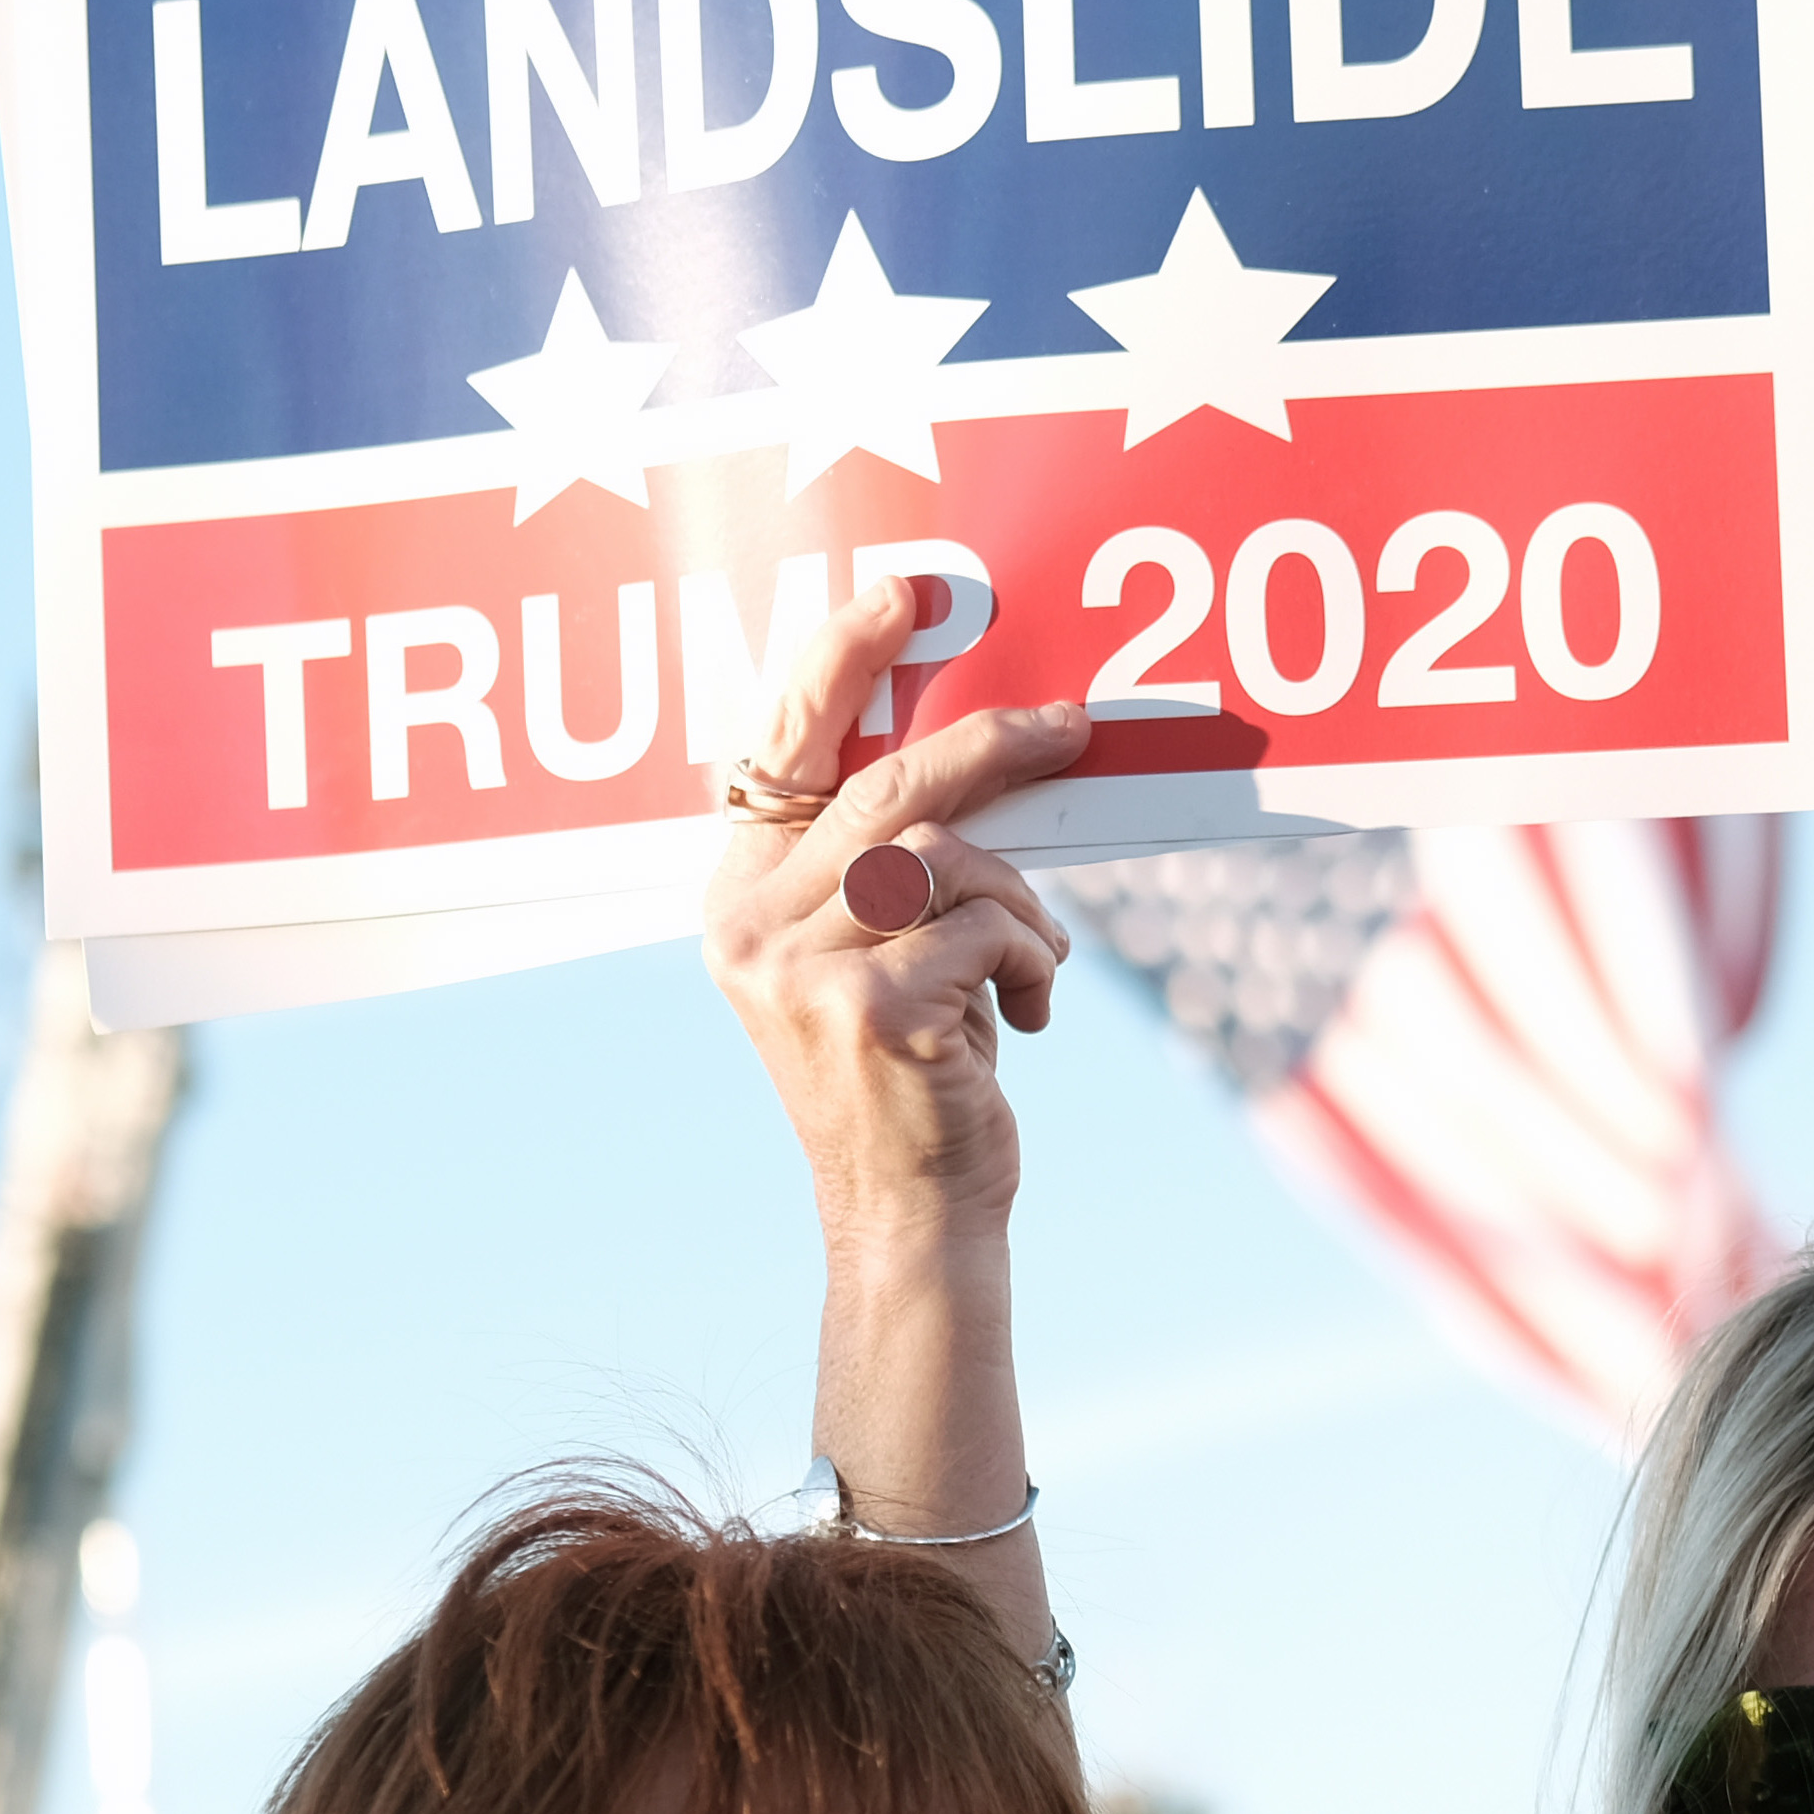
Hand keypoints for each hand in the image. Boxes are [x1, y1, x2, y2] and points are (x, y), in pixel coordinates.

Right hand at [697, 571, 1092, 1269]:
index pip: (779, 752)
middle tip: (1073, 725)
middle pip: (886, 787)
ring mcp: (801, 968)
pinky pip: (988, 927)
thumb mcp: (884, 956)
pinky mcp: (869, 1008)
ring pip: (949, 858)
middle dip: (991, 747)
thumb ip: (886, 867)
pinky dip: (1033, 963)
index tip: (897, 595)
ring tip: (1033, 967)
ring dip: (1022, 906)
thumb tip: (971, 750)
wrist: (911, 1217)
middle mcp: (751, 926)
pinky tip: (1025, 1019)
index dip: (836, 662)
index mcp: (741, 899)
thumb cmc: (914, 1080)